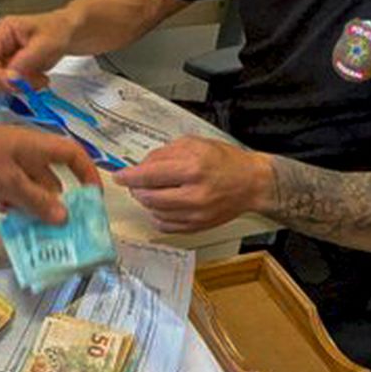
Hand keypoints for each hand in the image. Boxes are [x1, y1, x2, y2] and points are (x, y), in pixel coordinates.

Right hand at [0, 12, 74, 93]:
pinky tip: (39, 80)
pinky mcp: (12, 67)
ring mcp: (5, 56)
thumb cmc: (57, 30)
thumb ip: (24, 62)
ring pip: (1, 80)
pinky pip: (12, 82)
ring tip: (40, 80)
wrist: (68, 33)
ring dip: (20, 85)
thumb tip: (9, 78)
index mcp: (2, 31)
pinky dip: (25, 86)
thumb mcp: (43, 45)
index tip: (13, 83)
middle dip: (9, 82)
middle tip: (29, 85)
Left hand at [0, 117, 100, 223]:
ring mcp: (9, 163)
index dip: (88, 175)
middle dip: (54, 204)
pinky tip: (1, 211)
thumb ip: (36, 201)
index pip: (74, 156)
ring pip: (32, 190)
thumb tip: (64, 217)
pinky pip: (13, 192)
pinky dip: (12, 203)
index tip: (93, 200)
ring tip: (22, 222)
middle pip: (54, 180)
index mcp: (37, 147)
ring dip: (29, 207)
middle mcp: (27, 154)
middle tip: (56, 229)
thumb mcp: (8, 182)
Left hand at [113, 137, 272, 233]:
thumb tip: (141, 165)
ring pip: (154, 212)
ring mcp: (195, 214)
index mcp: (192, 168)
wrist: (252, 183)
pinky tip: (165, 205)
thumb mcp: (195, 144)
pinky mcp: (197, 227)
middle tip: (137, 182)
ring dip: (148, 201)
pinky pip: (165, 225)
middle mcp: (194, 194)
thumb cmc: (225, 161)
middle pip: (148, 197)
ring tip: (155, 190)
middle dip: (137, 189)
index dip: (128, 176)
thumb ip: (165, 153)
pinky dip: (158, 215)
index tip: (119, 176)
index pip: (148, 175)